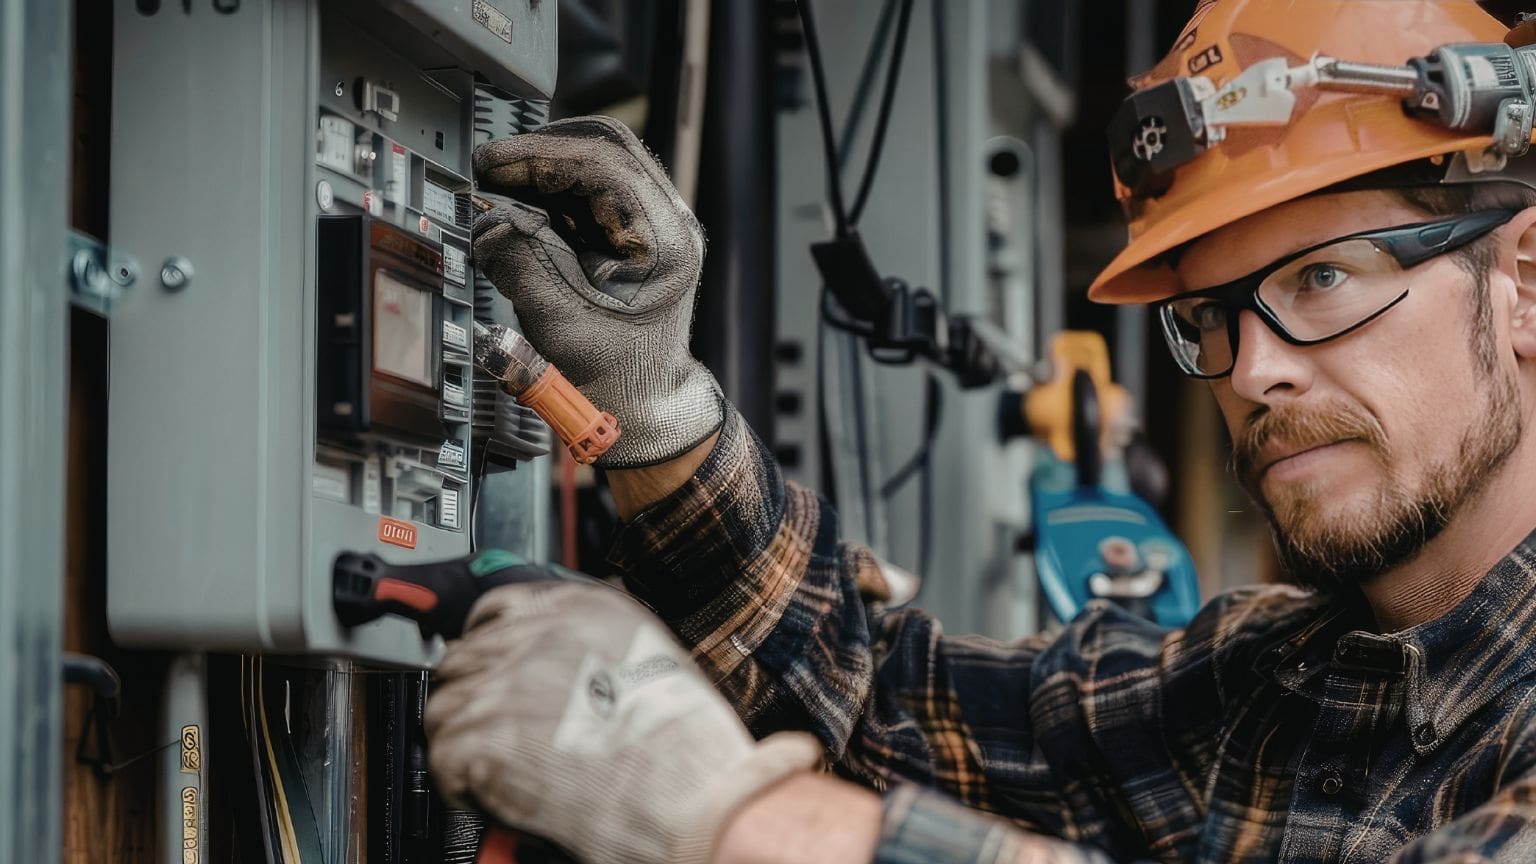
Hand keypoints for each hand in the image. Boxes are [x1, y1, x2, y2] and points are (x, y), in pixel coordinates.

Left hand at [425, 581, 821, 863]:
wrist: (687, 795)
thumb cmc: (685, 745)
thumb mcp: (652, 657)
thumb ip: (596, 645)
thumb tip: (561, 664)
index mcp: (581, 608)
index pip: (499, 608)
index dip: (489, 647)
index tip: (490, 669)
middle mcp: (535, 635)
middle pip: (463, 657)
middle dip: (474, 697)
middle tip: (498, 734)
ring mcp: (500, 683)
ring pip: (444, 708)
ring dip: (466, 742)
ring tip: (504, 770)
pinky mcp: (478, 737)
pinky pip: (442, 759)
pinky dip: (463, 785)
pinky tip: (499, 795)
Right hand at [472, 116, 720, 467]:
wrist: (644, 404)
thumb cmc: (615, 375)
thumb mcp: (559, 323)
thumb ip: (521, 263)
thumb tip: (486, 218)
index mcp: (665, 240)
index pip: (605, 165)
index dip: (541, 157)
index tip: (493, 164)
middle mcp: (668, 221)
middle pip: (607, 147)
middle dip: (543, 151)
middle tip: (493, 166)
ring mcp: (654, 222)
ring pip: (598, 161)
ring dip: (545, 168)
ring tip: (499, 185)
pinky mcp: (633, 231)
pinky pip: (591, 189)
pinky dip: (551, 189)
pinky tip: (520, 204)